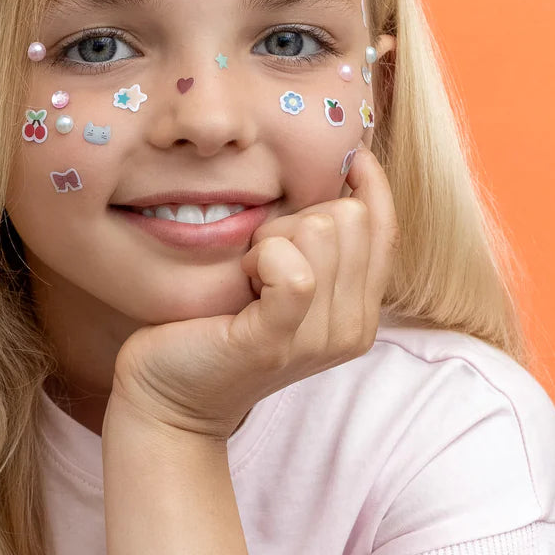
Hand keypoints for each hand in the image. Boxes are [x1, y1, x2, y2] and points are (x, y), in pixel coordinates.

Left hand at [111, 144, 399, 439]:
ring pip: (320, 231)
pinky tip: (243, 280)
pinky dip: (263, 258)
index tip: (344, 159)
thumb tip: (349, 164)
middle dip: (295, 218)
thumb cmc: (216, 324)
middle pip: (349, 217)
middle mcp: (352, 328)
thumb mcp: (281, 278)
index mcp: (360, 310)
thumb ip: (319, 241)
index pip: (385, 226)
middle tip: (258, 258)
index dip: (368, 184)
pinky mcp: (275, 342)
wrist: (169, 395)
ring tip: (247, 274)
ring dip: (271, 238)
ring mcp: (318, 339)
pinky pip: (294, 272)